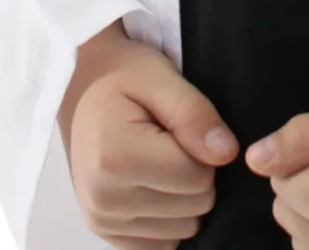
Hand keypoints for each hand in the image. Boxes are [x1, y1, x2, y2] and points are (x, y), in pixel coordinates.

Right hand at [60, 24, 240, 249]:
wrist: (81, 87)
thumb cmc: (123, 76)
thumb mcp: (161, 77)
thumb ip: (194, 114)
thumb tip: (227, 154)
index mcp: (115, 157)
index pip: (198, 178)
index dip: (203, 149)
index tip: (182, 126)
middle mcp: (104, 199)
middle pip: (193, 207)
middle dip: (195, 173)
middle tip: (171, 139)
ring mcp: (102, 221)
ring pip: (182, 229)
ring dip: (182, 196)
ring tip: (159, 158)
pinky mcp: (105, 232)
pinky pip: (161, 243)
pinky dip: (167, 216)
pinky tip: (152, 182)